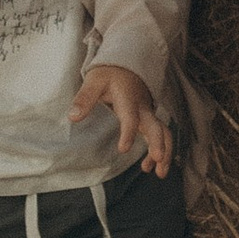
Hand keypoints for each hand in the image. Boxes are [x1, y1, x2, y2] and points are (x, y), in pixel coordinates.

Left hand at [69, 58, 172, 177]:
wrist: (126, 64)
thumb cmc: (109, 74)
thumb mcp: (94, 81)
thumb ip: (84, 98)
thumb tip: (73, 117)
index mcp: (128, 98)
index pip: (130, 117)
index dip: (128, 132)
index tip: (123, 149)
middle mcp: (142, 107)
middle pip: (155, 125)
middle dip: (159, 142)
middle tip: (158, 159)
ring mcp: (148, 113)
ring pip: (163, 132)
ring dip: (164, 151)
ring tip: (160, 173)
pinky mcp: (149, 119)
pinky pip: (160, 134)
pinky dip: (160, 150)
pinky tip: (149, 166)